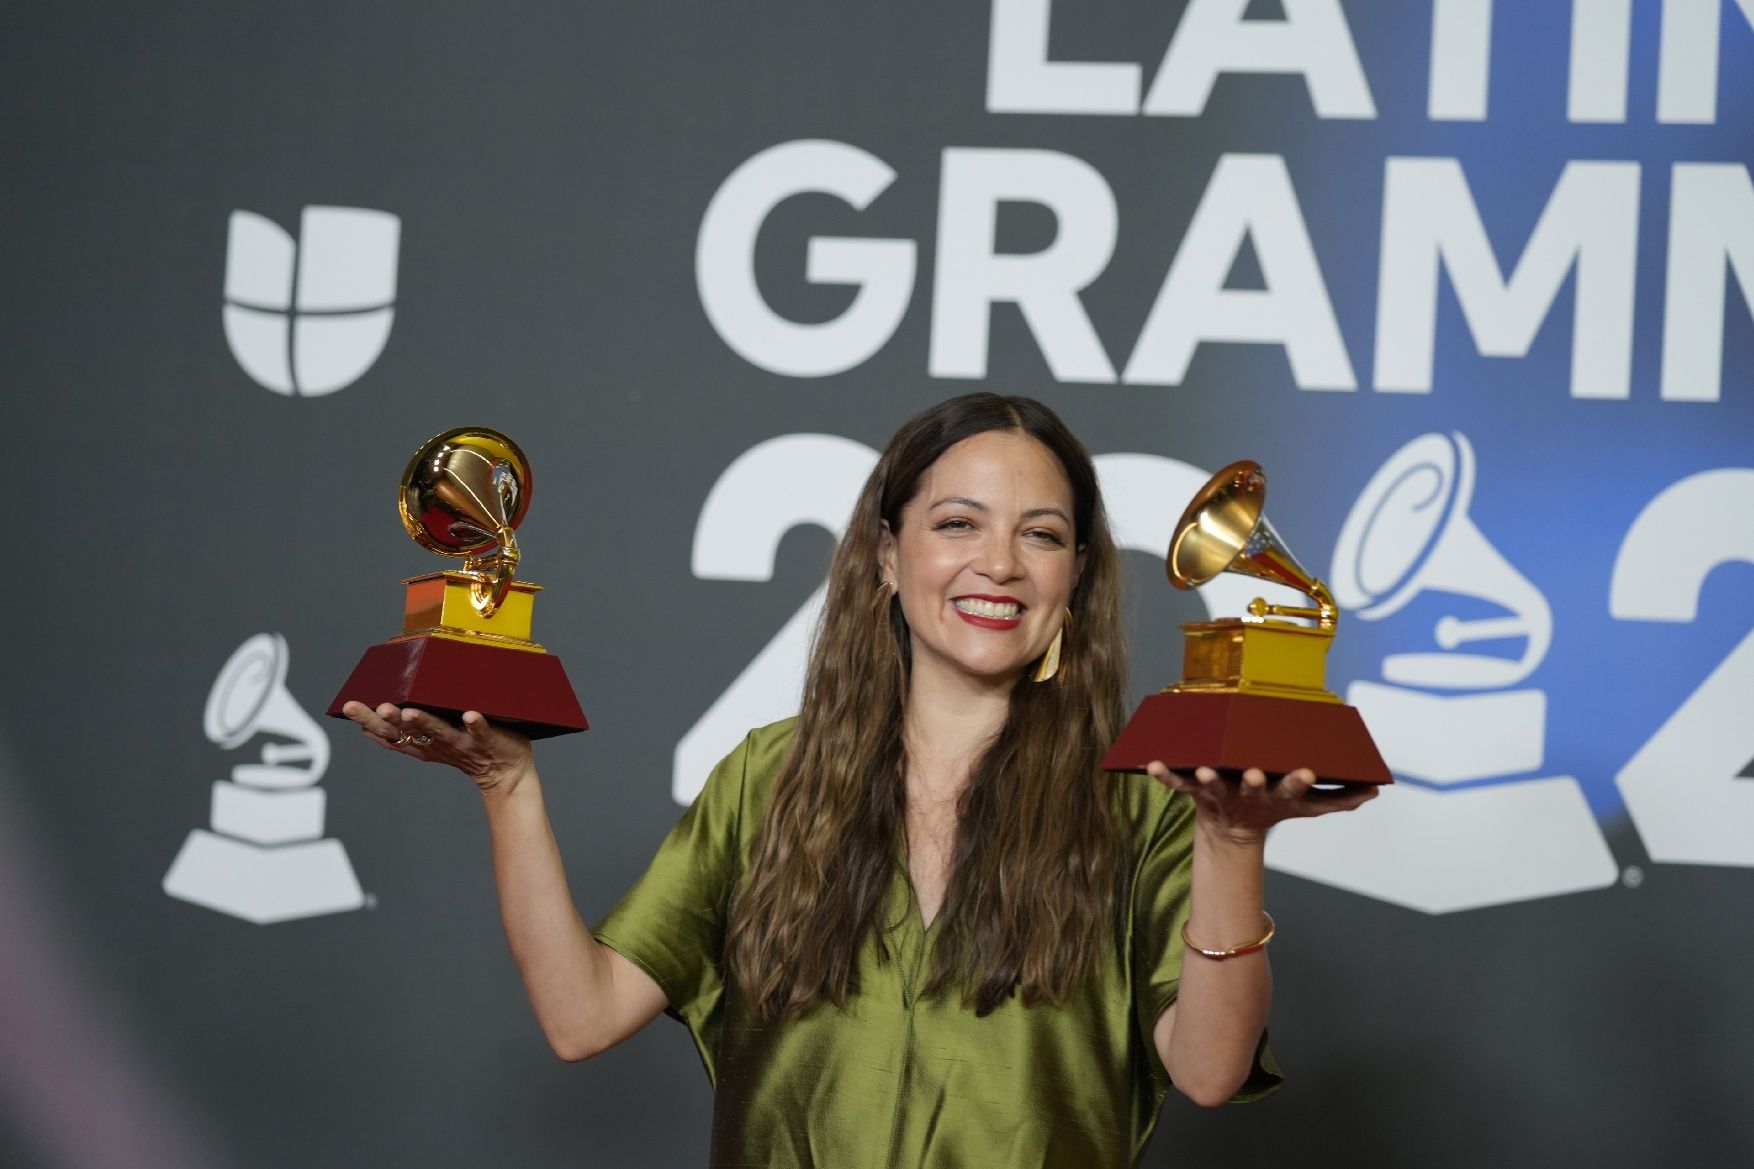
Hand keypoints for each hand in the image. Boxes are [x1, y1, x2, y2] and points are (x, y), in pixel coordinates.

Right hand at [340, 701, 534, 796]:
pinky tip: (469, 715)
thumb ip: (413, 727)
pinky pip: (481, 731)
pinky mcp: (488, 740)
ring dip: (425, 722)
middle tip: (376, 708)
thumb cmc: (469, 747)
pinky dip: (475, 724)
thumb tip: (381, 713)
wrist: (506, 773)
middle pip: (409, 732)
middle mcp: (439, 742)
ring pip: (440, 732)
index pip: (391, 732)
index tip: (350, 706)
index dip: (370, 721)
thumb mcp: (437, 737)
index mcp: (424, 741)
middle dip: (390, 720)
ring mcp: (463, 742)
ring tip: (410, 712)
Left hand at [1144, 762, 1378, 847]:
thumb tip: (1375, 791)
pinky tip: (1152, 764)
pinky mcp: (1195, 792)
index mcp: (1277, 794)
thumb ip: (1339, 799)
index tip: (1307, 771)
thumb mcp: (1308, 806)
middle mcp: (1248, 793)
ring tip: (1202, 770)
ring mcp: (1221, 793)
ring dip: (1207, 779)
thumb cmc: (1273, 806)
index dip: (1298, 781)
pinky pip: (1176, 784)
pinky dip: (1165, 775)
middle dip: (1253, 781)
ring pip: (1213, 786)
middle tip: (1253, 774)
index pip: (1293, 787)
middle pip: (1251, 788)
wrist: (1232, 831)